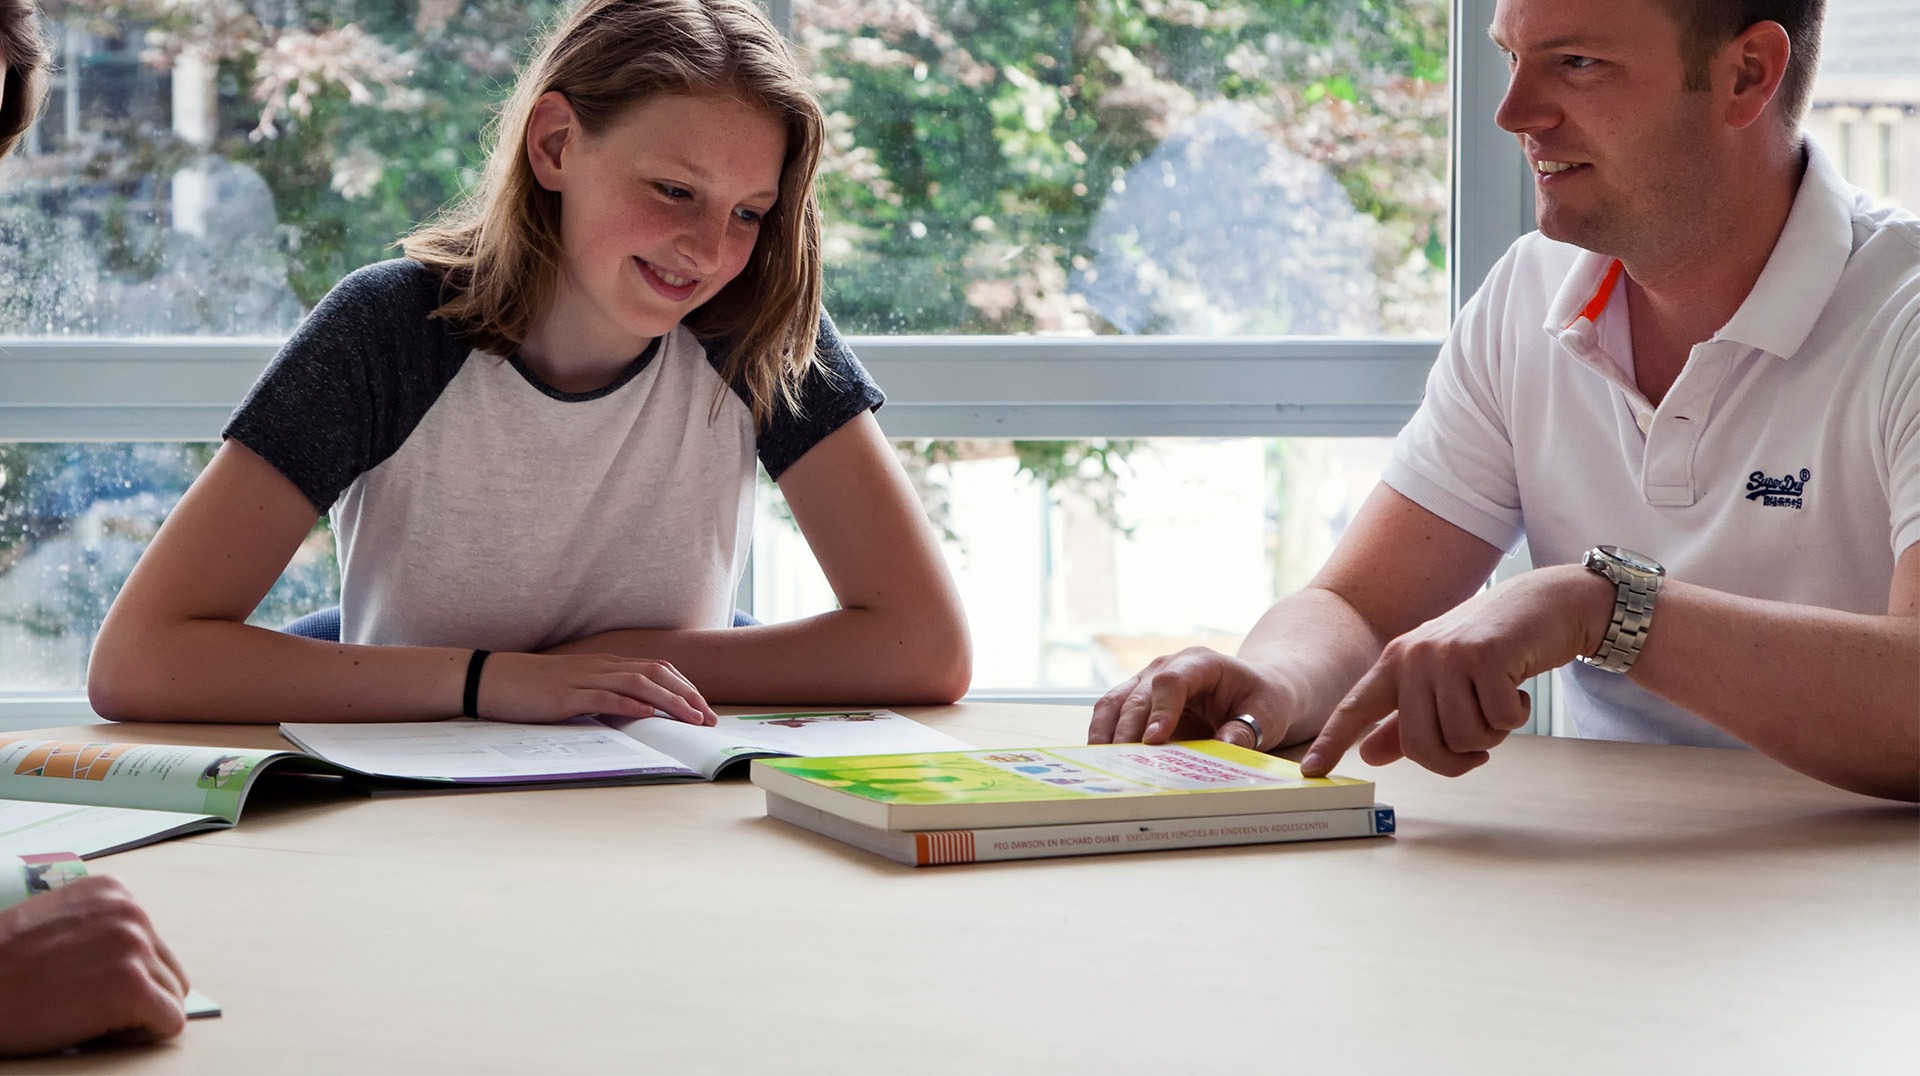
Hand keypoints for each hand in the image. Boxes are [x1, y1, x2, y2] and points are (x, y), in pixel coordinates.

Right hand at [0, 876, 188, 1056]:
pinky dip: (143, 1036)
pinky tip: (101, 1031)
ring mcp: (134, 947)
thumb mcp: (60, 925)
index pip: (153, 944)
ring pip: (170, 996)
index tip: (83, 982)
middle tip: (86, 1006)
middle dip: (139, 995)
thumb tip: (146, 962)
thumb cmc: (2, 968)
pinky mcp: (131, 988)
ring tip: (85, 1014)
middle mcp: (133, 912)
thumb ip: (102, 931)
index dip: (124, 974)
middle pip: (168, 970)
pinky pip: (170, 1022)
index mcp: (115, 891)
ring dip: (135, 1016)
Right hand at [477, 652, 717, 725]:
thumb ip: (602, 696)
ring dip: (670, 701)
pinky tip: (648, 713)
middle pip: (656, 673)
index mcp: (604, 664)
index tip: (704, 707)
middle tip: (709, 718)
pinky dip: (630, 704)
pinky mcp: (566, 696)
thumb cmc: (531, 688)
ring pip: (638, 683)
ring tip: (691, 718)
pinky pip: (604, 696)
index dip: (685, 687)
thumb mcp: (574, 689)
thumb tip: (632, 713)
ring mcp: (584, 678)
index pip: (656, 669)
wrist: (490, 679)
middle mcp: (600, 667)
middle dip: (688, 695)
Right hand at [1088, 646, 1297, 750]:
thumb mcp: (1265, 714)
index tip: (1155, 739)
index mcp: (1201, 662)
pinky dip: (1104, 737)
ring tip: (1102, 764)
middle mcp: (1168, 666)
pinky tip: (1102, 760)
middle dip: (1128, 731)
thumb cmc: (1261, 699)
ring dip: (1105, 733)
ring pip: (1114, 702)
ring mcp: (1147, 681)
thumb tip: (1222, 750)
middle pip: (1139, 695)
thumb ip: (1243, 731)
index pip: (1172, 680)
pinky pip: (1112, 715)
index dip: (1161, 709)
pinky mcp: (1137, 701)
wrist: (1253, 691)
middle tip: (1124, 764)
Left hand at [1300, 564, 1611, 777]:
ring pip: (1462, 738)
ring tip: (1499, 703)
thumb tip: (1368, 754)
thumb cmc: (1488, 648)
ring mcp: (1447, 654)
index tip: (1310, 773)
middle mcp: (1413, 656)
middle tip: (1479, 749)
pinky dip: (1516, 717)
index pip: (1354, 707)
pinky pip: (1500, 721)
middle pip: (1420, 745)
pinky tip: (1518, 689)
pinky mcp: (1486, 655)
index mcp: (1394, 662)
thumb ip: (1404, 719)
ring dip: (1491, 736)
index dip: (1331, 742)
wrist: (1541, 604)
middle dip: (1454, 761)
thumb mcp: (1439, 680)